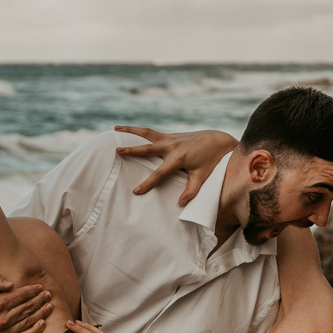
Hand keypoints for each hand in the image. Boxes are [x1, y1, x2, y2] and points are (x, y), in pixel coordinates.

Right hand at [0, 272, 51, 332]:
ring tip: (49, 306)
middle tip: (48, 295)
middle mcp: (0, 320)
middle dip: (40, 300)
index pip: (21, 296)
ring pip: (28, 322)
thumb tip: (12, 284)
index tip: (40, 288)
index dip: (33, 291)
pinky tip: (43, 323)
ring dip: (42, 313)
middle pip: (27, 308)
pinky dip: (35, 331)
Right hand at [114, 126, 237, 205]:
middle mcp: (172, 146)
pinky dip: (139, 131)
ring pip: (147, 133)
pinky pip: (152, 132)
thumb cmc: (211, 160)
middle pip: (148, 148)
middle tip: (117, 151)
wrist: (217, 140)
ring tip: (115, 129)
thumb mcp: (203, 176)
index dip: (148, 183)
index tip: (136, 191)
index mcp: (179, 158)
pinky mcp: (170, 135)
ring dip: (131, 130)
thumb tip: (180, 203)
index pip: (160, 173)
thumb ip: (192, 190)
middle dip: (132, 150)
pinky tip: (127, 130)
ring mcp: (170, 138)